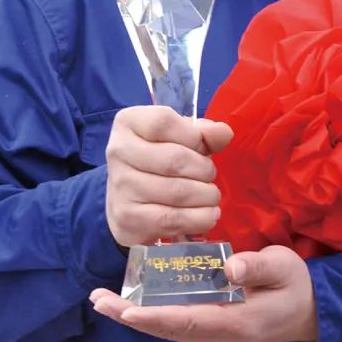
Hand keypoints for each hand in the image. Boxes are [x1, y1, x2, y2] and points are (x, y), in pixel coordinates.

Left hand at [89, 246, 318, 341]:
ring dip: (134, 313)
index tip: (128, 310)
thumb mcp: (285, 269)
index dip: (156, 316)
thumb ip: (259, 267)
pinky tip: (131, 295)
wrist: (309, 312)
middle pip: (167, 328)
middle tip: (98, 300)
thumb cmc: (297, 287)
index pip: (188, 321)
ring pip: (166, 325)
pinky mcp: (209, 322)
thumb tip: (229, 267)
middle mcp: (217, 333)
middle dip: (131, 315)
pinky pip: (174, 318)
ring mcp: (212, 331)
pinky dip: (150, 308)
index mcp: (235, 323)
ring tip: (102, 299)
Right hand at [104, 106, 232, 248]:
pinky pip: (172, 219)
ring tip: (210, 196)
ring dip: (205, 196)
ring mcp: (120, 185)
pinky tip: (208, 215)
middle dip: (204, 170)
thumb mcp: (179, 138)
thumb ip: (203, 133)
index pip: (164, 122)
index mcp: (128, 122)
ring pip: (177, 191)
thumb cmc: (159, 161)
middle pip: (175, 159)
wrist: (127, 200)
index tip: (202, 148)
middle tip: (210, 176)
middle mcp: (118, 150)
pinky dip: (199, 219)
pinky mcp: (127, 217)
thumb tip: (223, 133)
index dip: (193, 137)